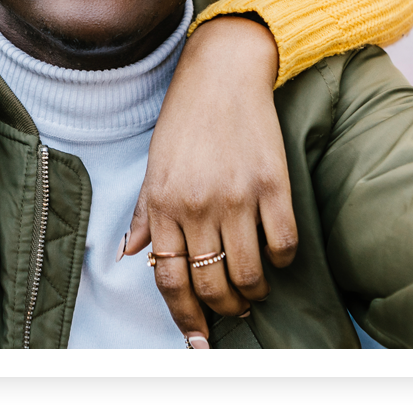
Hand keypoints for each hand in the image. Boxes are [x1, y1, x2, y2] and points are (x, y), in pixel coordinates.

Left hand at [118, 15, 297, 347]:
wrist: (222, 72)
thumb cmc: (185, 118)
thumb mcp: (155, 163)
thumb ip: (146, 213)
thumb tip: (129, 254)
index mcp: (163, 203)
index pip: (168, 278)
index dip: (184, 317)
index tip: (198, 340)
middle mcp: (197, 205)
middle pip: (210, 284)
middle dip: (223, 309)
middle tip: (233, 310)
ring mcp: (237, 196)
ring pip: (249, 274)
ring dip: (254, 292)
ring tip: (255, 290)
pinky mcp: (274, 185)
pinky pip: (283, 244)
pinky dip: (283, 260)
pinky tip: (277, 255)